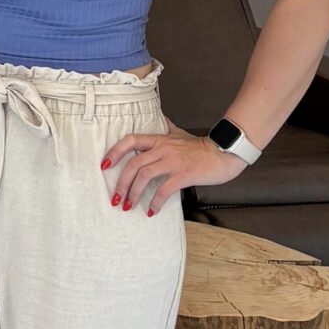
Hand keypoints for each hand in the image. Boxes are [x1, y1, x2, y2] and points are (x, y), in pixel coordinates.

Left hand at [102, 124, 245, 215]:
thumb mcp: (180, 133)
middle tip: (115, 198)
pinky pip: (164, 189)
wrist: (225, 153)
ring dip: (133, 193)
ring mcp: (173, 161)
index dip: (114, 152)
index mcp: (159, 139)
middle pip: (134, 163)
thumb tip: (159, 118)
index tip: (104, 165)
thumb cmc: (201, 146)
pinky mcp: (185, 174)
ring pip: (145, 176)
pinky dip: (155, 202)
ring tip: (128, 206)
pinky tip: (152, 211)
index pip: (130, 141)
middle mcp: (163, 149)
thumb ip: (167, 127)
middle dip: (121, 182)